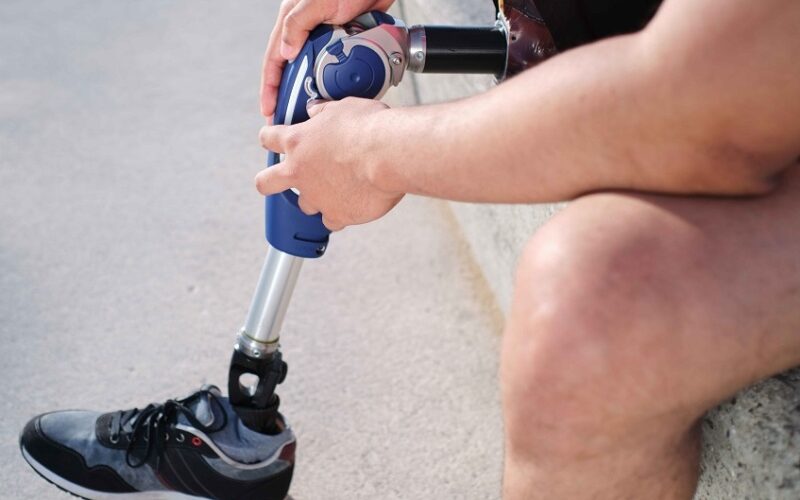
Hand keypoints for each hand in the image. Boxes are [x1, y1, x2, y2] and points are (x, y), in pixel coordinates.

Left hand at [256, 98, 403, 230]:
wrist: (388, 155)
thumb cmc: (369, 128)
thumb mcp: (343, 108)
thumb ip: (324, 113)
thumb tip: (316, 110)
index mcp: (297, 141)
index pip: (268, 139)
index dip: (270, 139)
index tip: (275, 140)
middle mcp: (300, 172)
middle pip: (265, 183)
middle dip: (268, 182)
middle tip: (282, 179)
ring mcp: (316, 196)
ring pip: (304, 205)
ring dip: (315, 199)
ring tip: (336, 190)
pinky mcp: (337, 214)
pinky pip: (332, 221)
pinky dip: (340, 215)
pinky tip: (352, 205)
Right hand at [260, 0, 394, 119]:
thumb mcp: (318, 2)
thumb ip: (297, 24)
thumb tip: (285, 53)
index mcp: (292, 20)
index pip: (274, 60)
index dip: (270, 87)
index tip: (269, 110)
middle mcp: (305, 30)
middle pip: (293, 69)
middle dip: (289, 96)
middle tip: (289, 119)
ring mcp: (324, 36)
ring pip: (314, 69)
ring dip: (313, 89)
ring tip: (311, 113)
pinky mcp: (343, 39)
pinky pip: (335, 64)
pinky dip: (335, 80)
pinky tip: (337, 94)